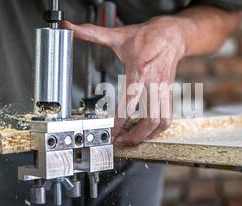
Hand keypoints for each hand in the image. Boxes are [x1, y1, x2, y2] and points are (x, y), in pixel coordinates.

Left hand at [61, 16, 186, 143]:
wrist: (171, 35)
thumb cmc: (146, 36)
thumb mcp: (118, 35)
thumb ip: (92, 33)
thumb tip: (70, 28)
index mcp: (139, 71)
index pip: (129, 103)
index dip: (119, 122)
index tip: (111, 133)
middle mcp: (153, 83)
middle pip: (150, 119)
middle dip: (135, 135)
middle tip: (120, 140)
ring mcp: (163, 91)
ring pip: (161, 122)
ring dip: (147, 135)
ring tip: (131, 139)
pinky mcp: (169, 94)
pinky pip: (167, 118)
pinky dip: (157, 129)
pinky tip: (145, 130)